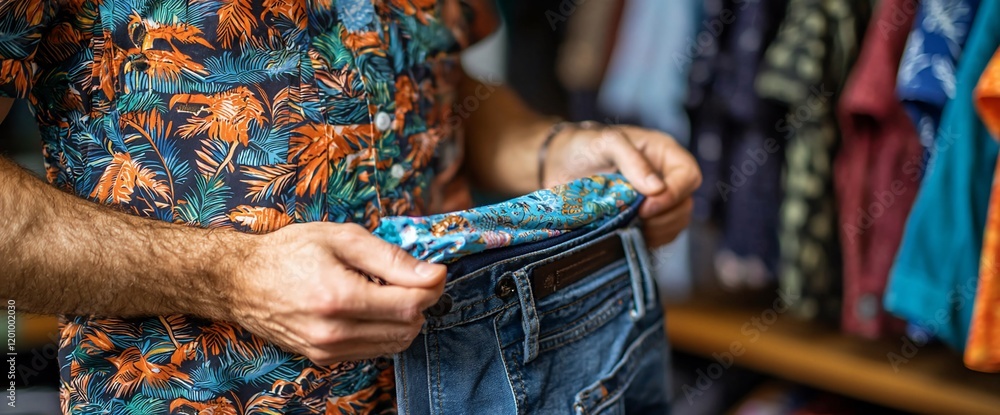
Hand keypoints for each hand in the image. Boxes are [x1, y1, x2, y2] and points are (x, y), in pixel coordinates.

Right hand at [227, 222, 445, 365]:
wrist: (241, 281)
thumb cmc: (290, 251)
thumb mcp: (343, 238)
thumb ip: (391, 258)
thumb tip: (434, 274)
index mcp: (340, 297)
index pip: (410, 305)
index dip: (431, 287)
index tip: (433, 271)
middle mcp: (334, 332)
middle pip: (408, 327)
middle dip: (420, 302)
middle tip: (410, 277)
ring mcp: (328, 350)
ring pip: (395, 343)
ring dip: (404, 318)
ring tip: (385, 290)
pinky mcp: (324, 359)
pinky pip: (374, 350)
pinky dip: (384, 330)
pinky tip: (369, 307)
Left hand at [542, 125, 701, 247]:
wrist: (559, 164)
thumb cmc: (584, 146)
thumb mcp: (607, 143)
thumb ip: (632, 161)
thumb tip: (658, 189)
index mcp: (664, 153)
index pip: (689, 176)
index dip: (674, 195)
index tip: (646, 207)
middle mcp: (665, 177)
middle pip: (685, 204)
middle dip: (663, 217)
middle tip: (634, 218)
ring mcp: (656, 201)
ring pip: (675, 224)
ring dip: (656, 232)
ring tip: (629, 226)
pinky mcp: (643, 219)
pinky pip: (658, 236)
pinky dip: (647, 240)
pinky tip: (627, 234)